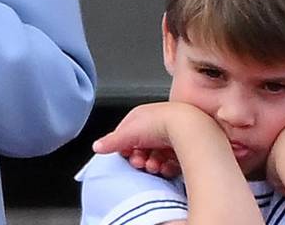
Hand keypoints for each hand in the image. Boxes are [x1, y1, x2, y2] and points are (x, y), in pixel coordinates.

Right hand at [93, 101, 207, 177]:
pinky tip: (165, 167)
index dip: (124, 147)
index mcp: (142, 116)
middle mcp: (156, 123)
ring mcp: (170, 134)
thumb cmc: (159, 122)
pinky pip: (170, 161)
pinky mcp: (183, 146)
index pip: (127, 134)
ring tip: (154, 166)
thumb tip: (97, 146)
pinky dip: (166, 167)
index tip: (125, 156)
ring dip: (152, 164)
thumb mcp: (128, 132)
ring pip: (156, 156)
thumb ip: (112, 141)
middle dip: (139, 158)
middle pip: (142, 147)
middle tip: (140, 162)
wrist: (187, 126)